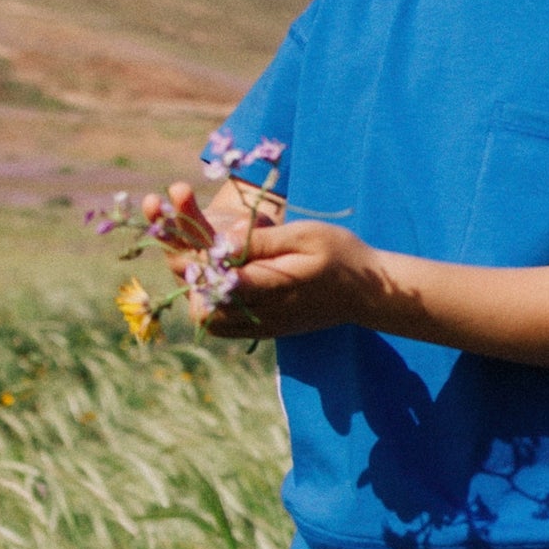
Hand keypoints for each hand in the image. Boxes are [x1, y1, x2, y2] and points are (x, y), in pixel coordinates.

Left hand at [160, 184, 378, 340]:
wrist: (368, 293)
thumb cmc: (341, 255)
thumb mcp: (307, 236)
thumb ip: (263, 242)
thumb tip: (222, 241)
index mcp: (270, 286)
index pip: (213, 277)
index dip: (191, 251)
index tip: (183, 219)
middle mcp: (260, 313)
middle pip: (201, 299)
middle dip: (184, 262)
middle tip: (180, 231)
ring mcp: (260, 325)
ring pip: (206, 316)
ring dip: (194, 285)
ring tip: (198, 252)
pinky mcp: (262, 329)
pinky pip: (220, 324)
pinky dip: (209, 301)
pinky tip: (216, 275)